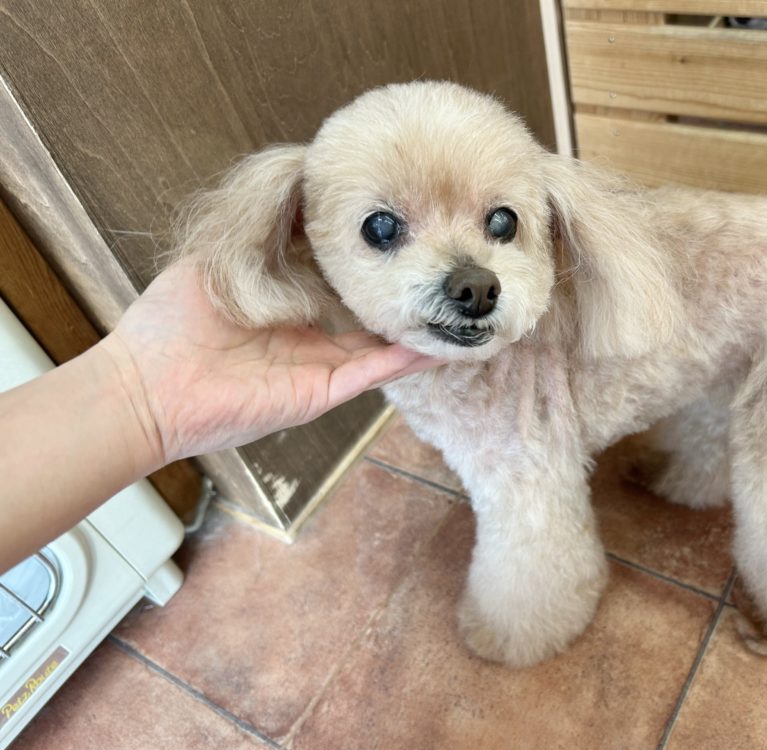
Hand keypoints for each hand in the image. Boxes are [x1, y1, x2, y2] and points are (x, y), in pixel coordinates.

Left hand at [101, 259, 440, 464]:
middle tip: (446, 264)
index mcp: (291, 302)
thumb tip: (298, 178)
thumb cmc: (170, 322)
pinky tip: (442, 343)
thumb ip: (261, 227)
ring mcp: (321, 364)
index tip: (405, 228)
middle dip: (407, 292)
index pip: (344, 278)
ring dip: (419, 326)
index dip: (373, 257)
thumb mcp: (219, 255)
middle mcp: (313, 334)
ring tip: (459, 305)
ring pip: (384, 344)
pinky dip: (407, 359)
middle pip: (373, 312)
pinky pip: (373, 373)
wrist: (145, 386)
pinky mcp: (321, 391)